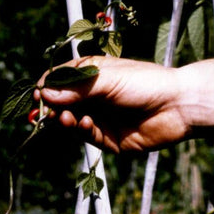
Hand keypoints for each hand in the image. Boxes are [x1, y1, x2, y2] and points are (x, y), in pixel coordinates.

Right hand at [35, 55, 189, 153]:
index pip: (60, 79)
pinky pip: (86, 136)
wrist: (176, 107)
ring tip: (65, 118)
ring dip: (64, 120)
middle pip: (61, 103)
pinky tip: (87, 123)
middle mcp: (92, 96)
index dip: (47, 87)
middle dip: (50, 108)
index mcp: (91, 74)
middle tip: (43, 113)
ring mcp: (99, 117)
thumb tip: (44, 93)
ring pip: (71, 121)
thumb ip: (76, 88)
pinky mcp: (107, 139)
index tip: (38, 94)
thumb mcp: (107, 79)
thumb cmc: (145, 83)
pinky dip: (82, 130)